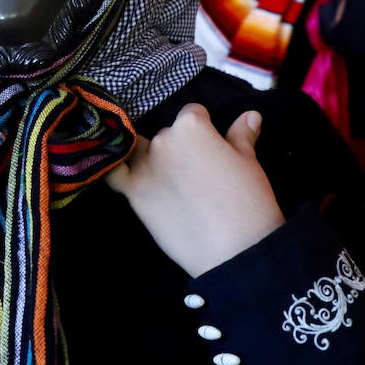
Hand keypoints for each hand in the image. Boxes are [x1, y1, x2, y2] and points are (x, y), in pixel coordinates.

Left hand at [105, 105, 283, 277]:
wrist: (235, 250)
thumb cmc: (248, 202)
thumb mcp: (249, 163)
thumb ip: (242, 135)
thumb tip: (251, 115)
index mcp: (191, 126)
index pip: (193, 114)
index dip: (205, 130)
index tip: (213, 148)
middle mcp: (162, 140)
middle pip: (167, 134)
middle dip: (181, 147)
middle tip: (199, 173)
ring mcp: (144, 166)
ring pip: (143, 150)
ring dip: (153, 158)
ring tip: (172, 180)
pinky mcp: (133, 193)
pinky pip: (113, 173)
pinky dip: (115, 168)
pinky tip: (123, 171)